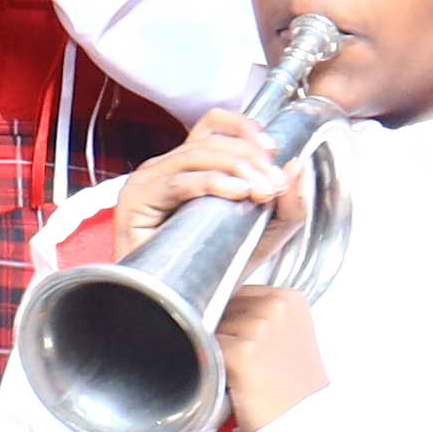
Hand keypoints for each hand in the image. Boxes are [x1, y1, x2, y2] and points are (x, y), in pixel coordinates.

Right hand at [102, 107, 305, 251]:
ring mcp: (147, 183)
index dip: (243, 127)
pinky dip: (211, 182)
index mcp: (190, 167)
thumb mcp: (267, 233)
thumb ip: (290, 202)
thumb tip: (298, 164)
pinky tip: (236, 193)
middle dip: (251, 158)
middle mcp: (165, 168)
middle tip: (274, 183)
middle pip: (211, 140)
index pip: (213, 124)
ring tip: (260, 192)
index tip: (272, 150)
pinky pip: (177, 182)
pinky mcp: (135, 202)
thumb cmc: (214, 271)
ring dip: (237, 169)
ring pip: (196, 155)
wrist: (182, 307)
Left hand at [219, 282, 331, 431]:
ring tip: (244, 370)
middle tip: (248, 360)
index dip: (234, 317)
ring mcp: (259, 327)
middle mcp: (276, 306)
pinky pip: (207, 347)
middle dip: (225, 331)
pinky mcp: (242, 351)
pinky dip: (213, 363)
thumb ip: (263, 311)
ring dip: (219, 348)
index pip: (239, 291)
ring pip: (213, 327)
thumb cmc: (292, 381)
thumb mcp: (289, 333)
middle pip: (224, 306)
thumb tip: (224, 297)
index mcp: (290, 297)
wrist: (300, 420)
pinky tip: (233, 377)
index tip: (245, 339)